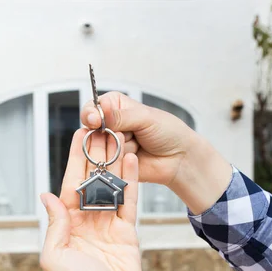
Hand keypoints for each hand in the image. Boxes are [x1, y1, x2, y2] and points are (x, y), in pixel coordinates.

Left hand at [40, 128, 141, 270]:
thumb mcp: (55, 257)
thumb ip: (55, 224)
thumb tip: (47, 195)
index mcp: (67, 224)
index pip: (70, 185)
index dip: (74, 160)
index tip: (79, 135)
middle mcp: (86, 220)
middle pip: (92, 181)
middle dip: (96, 155)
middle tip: (102, 128)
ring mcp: (108, 224)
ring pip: (112, 187)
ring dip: (114, 163)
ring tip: (119, 137)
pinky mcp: (127, 231)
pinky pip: (129, 202)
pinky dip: (131, 182)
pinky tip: (131, 161)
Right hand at [81, 92, 232, 213]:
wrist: (179, 158)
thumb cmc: (168, 132)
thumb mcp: (145, 118)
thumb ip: (119, 116)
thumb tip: (96, 113)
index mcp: (116, 107)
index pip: (92, 108)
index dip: (91, 115)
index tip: (95, 121)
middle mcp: (110, 125)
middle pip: (92, 130)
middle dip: (108, 134)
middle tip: (125, 135)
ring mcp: (111, 146)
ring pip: (101, 148)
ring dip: (118, 148)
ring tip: (137, 146)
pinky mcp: (114, 164)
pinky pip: (107, 163)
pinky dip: (119, 161)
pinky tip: (135, 157)